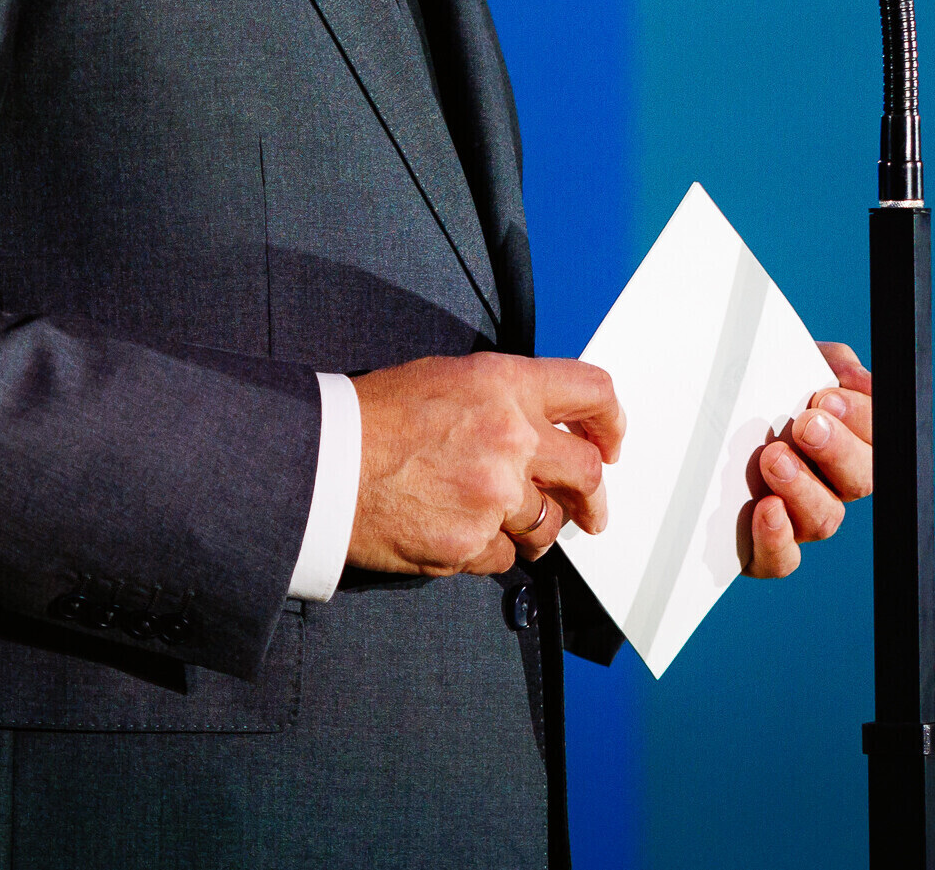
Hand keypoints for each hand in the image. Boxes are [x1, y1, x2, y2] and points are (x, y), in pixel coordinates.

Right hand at [347, 353, 624, 576]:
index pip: (592, 391)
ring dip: (537, 529)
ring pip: (548, 525)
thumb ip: (503, 399)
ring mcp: (495, 495)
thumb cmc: (372, 416)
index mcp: (506, 385)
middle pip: (587, 473)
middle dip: (593, 498)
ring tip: (506, 524)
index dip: (611, 421)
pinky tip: (461, 534)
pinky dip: (491, 551)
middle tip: (590, 513)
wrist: (323, 462)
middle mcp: (512, 438)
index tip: (611, 443)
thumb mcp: (446, 378)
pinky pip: (506, 556)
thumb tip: (539, 425)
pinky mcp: (472, 542)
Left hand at [741, 342, 875, 578]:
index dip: (861, 419)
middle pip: (860, 480)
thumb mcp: (789, 364)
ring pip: (825, 518)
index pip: (876, 437)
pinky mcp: (763, 548)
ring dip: (804, 488)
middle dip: (838, 449)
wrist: (698, 418)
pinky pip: (783, 560)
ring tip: (773, 457)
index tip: (826, 396)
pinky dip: (778, 539)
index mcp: (845, 440)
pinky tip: (765, 509)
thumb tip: (856, 377)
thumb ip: (829, 363)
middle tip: (805, 424)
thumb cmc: (753, 391)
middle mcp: (829, 484)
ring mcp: (799, 519)